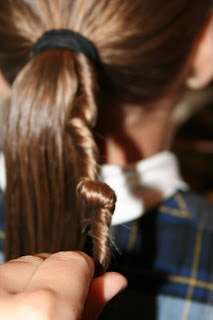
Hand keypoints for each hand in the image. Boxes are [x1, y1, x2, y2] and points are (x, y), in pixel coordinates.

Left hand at [0, 251, 126, 319]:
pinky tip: (11, 312)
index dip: (85, 275)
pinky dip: (6, 289)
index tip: (87, 287)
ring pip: (15, 265)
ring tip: (27, 315)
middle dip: (53, 277)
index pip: (73, 261)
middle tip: (55, 311)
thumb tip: (114, 280)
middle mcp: (3, 297)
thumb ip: (91, 306)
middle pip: (42, 258)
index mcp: (42, 311)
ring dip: (26, 283)